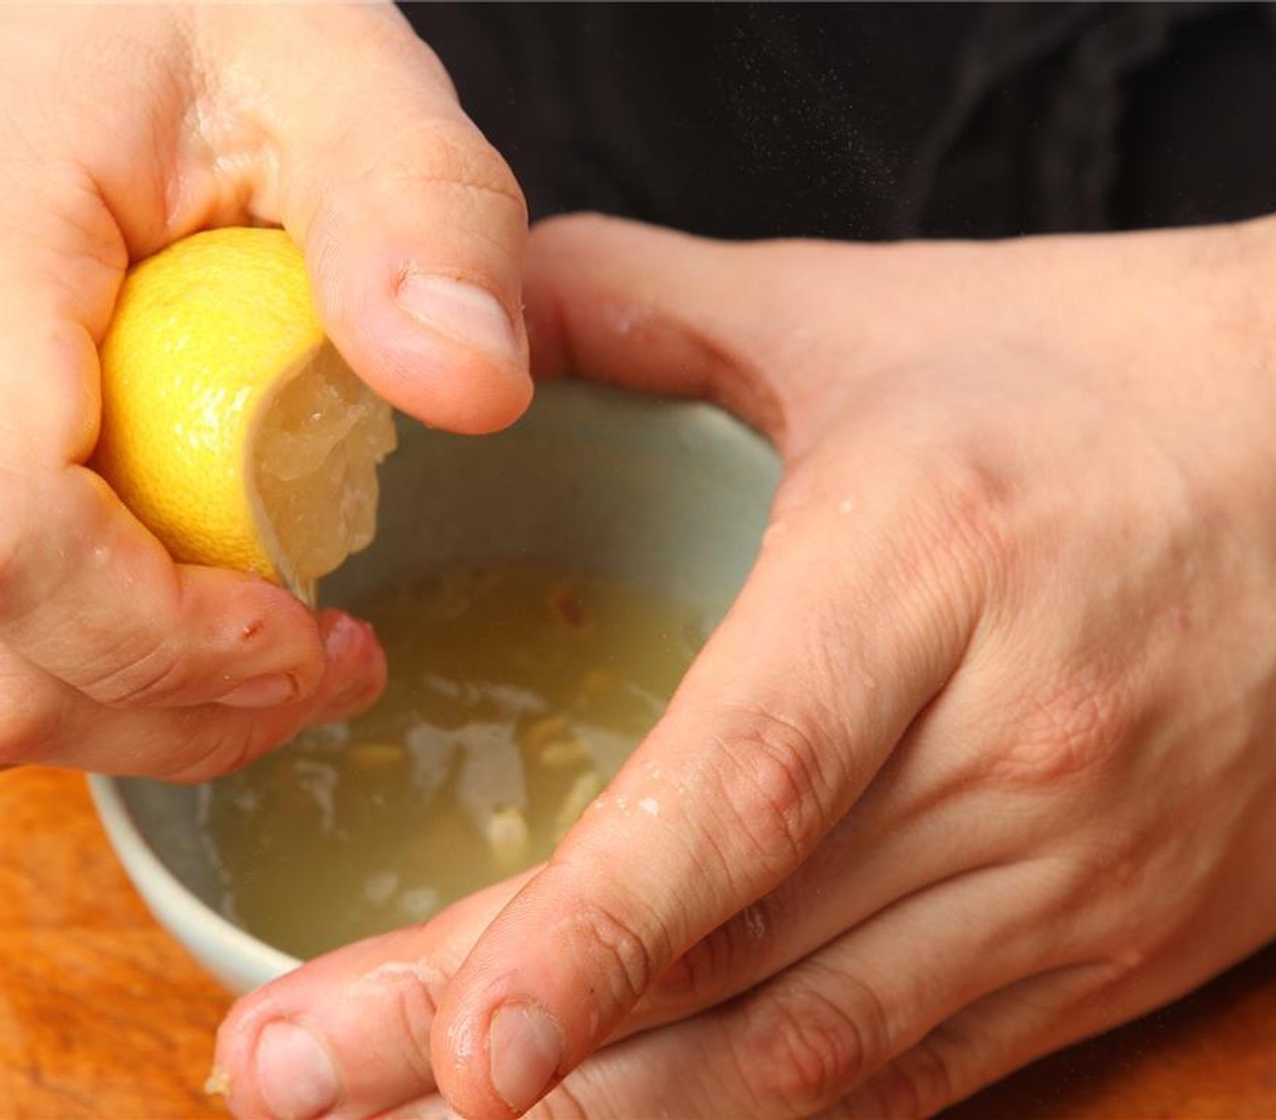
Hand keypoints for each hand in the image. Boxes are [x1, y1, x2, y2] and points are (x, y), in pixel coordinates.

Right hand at [0, 5, 528, 778]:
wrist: (40, 14)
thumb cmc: (167, 19)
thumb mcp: (330, 68)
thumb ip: (416, 208)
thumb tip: (476, 389)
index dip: (158, 633)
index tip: (312, 624)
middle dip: (166, 706)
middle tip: (321, 659)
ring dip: (132, 711)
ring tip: (274, 652)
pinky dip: (89, 675)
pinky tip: (195, 614)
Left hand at [213, 212, 1275, 1117]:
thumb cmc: (1118, 373)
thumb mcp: (876, 318)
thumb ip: (651, 307)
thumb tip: (479, 324)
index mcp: (925, 574)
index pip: (749, 785)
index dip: (596, 930)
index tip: (452, 1045)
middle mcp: (1005, 756)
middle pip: (736, 957)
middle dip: (504, 1057)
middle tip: (293, 1080)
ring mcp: (1068, 877)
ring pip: (821, 1058)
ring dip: (613, 1115)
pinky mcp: (1106, 941)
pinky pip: (915, 1070)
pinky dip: (756, 1111)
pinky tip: (620, 1112)